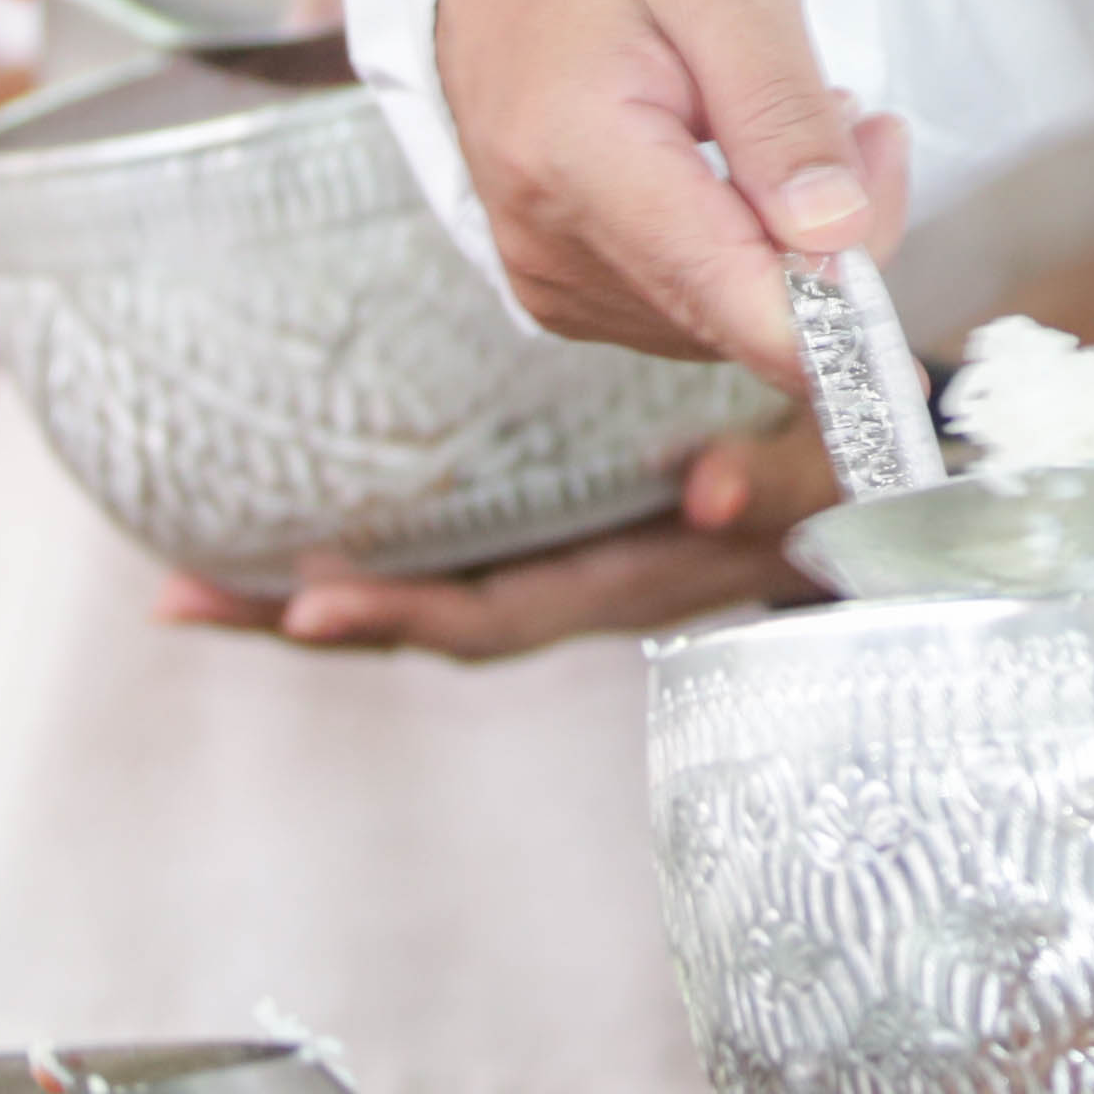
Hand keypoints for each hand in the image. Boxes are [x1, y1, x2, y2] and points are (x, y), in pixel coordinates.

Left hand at [169, 405, 837, 659]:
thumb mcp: (834, 469)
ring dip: (325, 597)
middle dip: (308, 619)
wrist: (910, 482)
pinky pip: (469, 564)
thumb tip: (698, 499)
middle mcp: (596, 589)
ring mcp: (585, 570)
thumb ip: (775, 485)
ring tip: (204, 582)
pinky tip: (310, 537)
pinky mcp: (583, 542)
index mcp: (642, 581)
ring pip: (438, 600)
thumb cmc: (874, 473)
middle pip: (432, 624)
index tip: (302, 604)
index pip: (500, 614)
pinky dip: (389, 559)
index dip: (402, 614)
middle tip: (183, 600)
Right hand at [421, 0, 908, 381]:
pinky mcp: (566, 289)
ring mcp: (552, 276)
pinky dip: (746, 251)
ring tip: (795, 121)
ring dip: (793, 241)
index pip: (731, 301)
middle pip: (746, 317)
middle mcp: (551, 242)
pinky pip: (695, 308)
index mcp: (578, 157)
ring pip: (731, 320)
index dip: (837, 316)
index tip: (893, 289)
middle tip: (859, 122)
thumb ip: (779, 110)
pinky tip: (749, 169)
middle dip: (833, 238)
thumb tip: (832, 238)